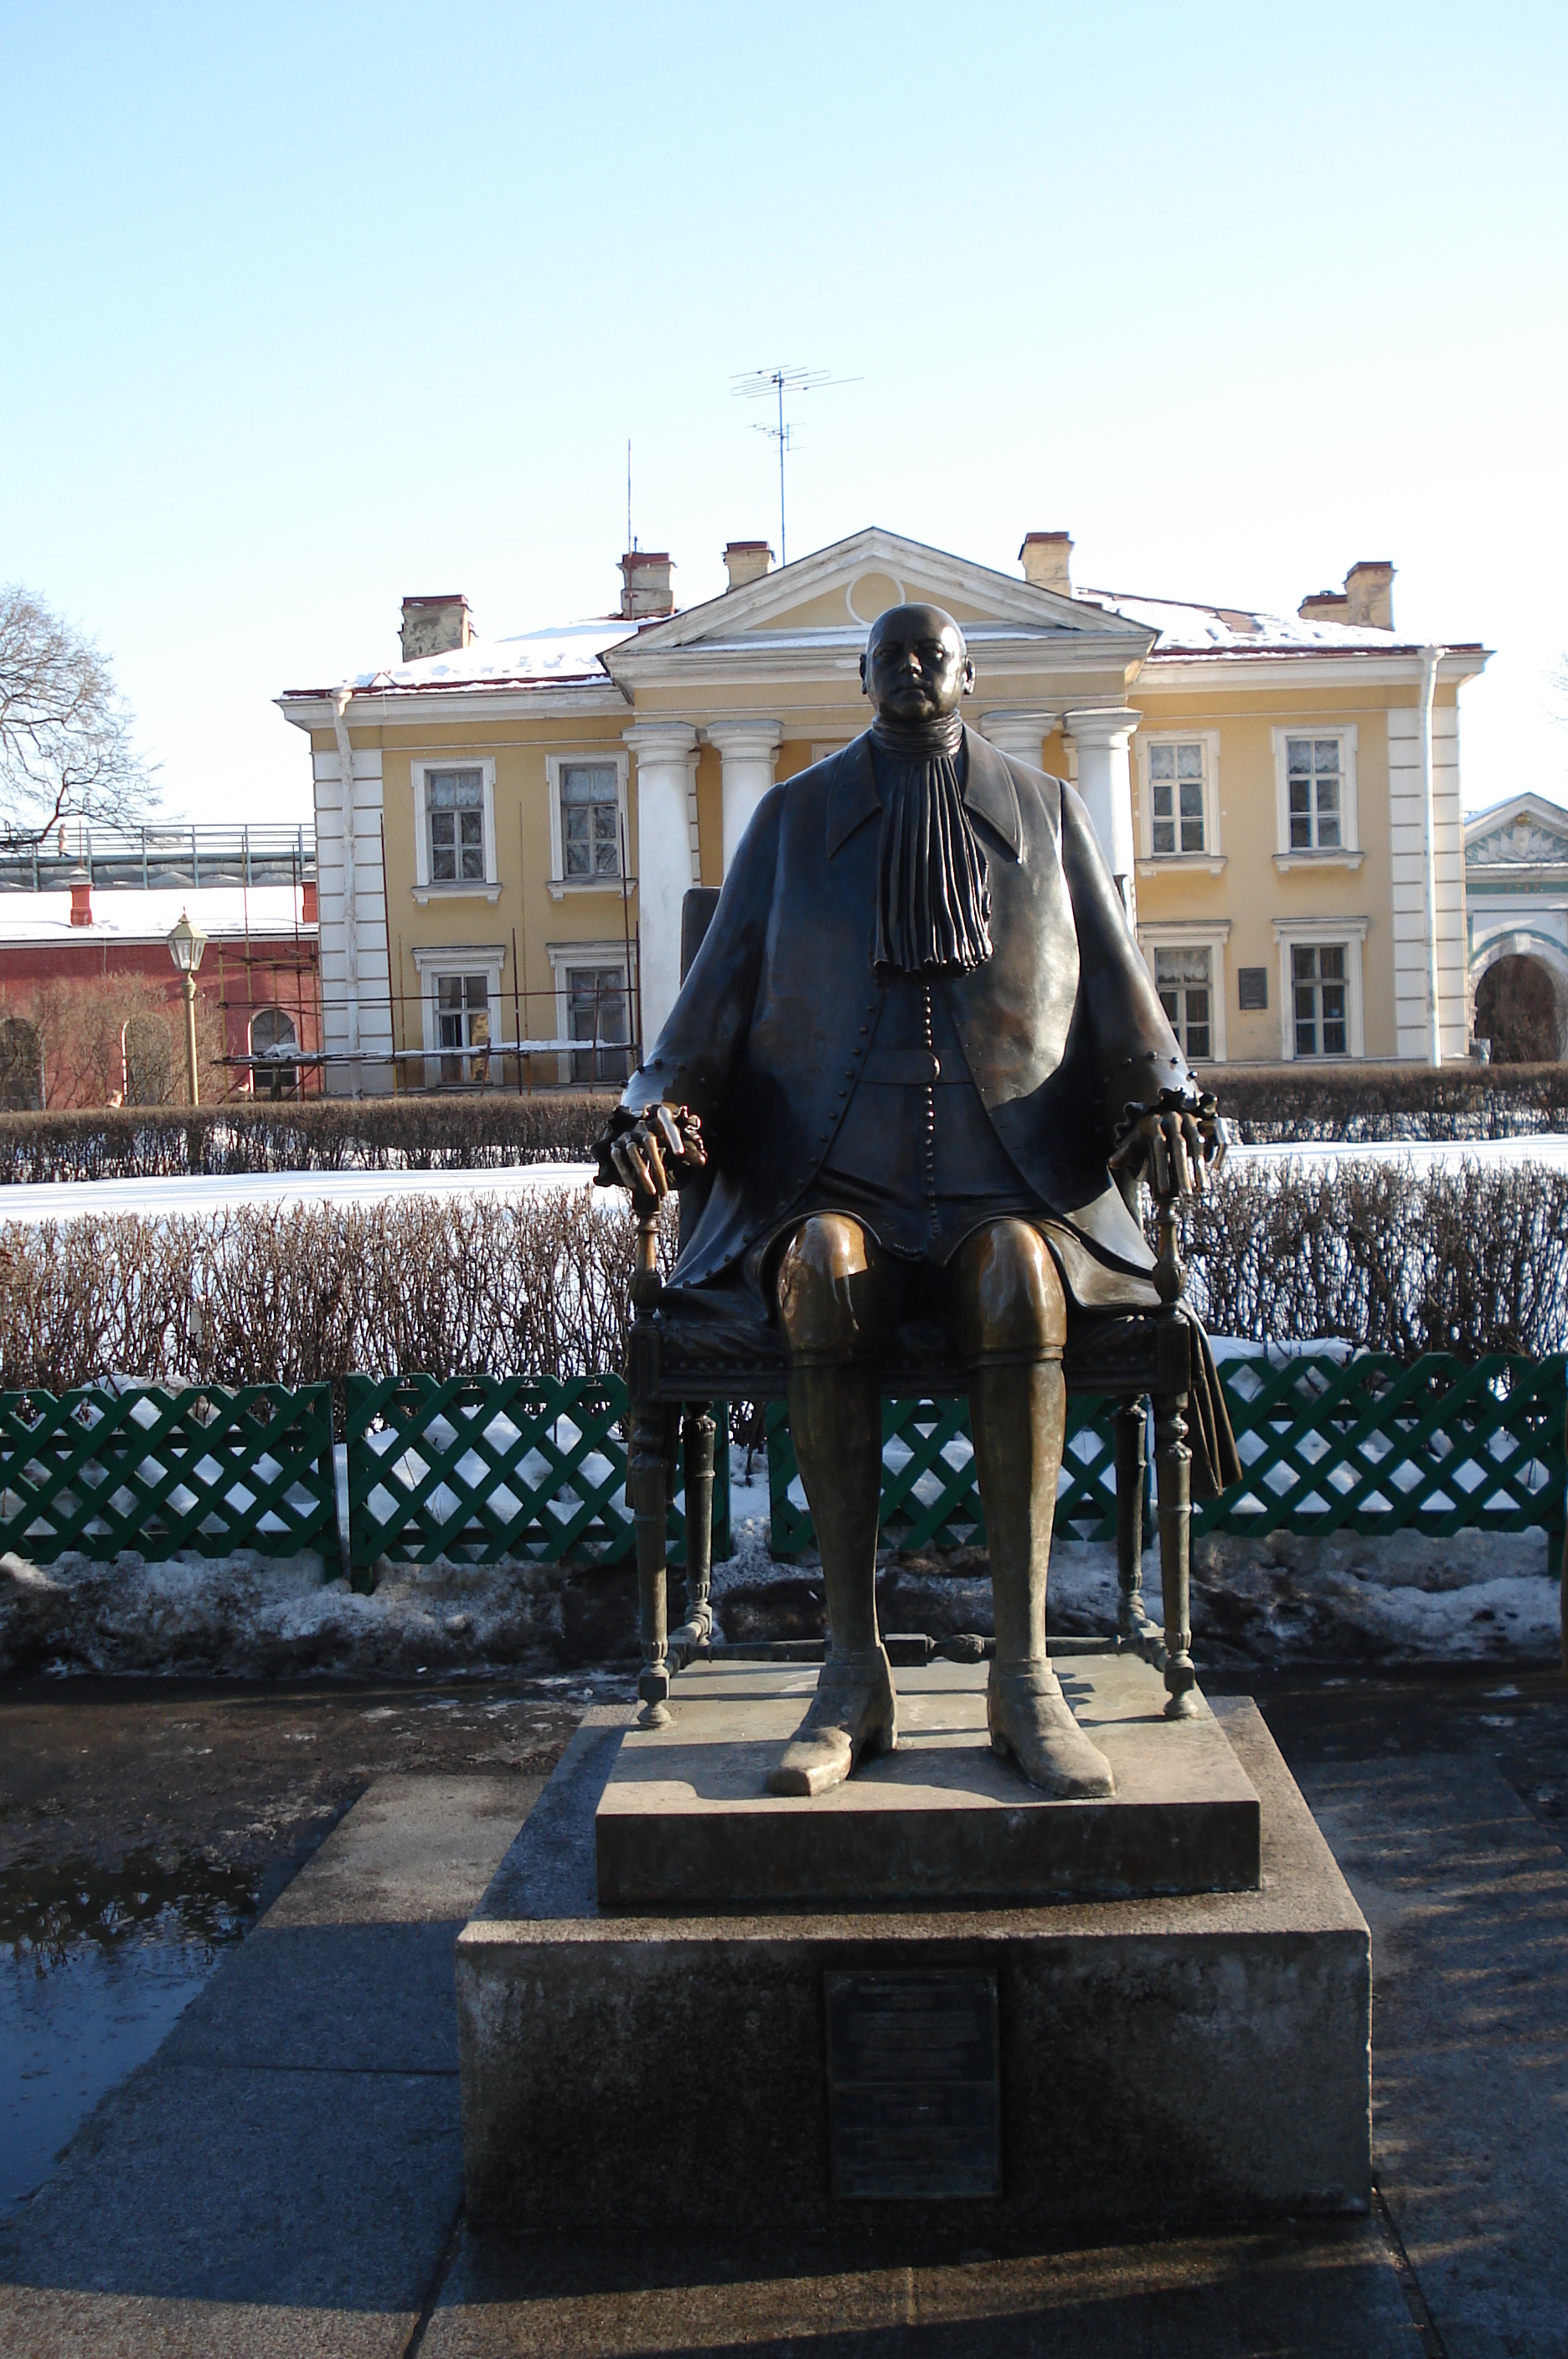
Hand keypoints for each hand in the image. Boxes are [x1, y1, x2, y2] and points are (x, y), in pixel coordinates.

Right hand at [607, 1104, 705, 1205]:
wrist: (634, 1124)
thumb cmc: (663, 1134)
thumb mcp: (677, 1137)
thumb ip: (690, 1150)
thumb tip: (702, 1162)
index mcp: (659, 1117)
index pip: (668, 1123)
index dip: (674, 1138)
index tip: (680, 1154)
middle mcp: (642, 1124)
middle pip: (649, 1142)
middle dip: (657, 1166)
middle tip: (666, 1189)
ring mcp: (627, 1134)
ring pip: (633, 1152)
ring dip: (643, 1173)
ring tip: (653, 1192)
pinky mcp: (615, 1144)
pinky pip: (618, 1158)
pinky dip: (626, 1172)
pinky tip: (634, 1186)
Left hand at [1108, 1088, 1227, 1200]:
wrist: (1166, 1102)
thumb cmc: (1149, 1129)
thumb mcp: (1135, 1138)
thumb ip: (1125, 1152)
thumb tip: (1112, 1164)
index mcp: (1155, 1123)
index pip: (1157, 1149)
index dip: (1159, 1170)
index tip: (1160, 1193)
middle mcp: (1173, 1118)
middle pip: (1179, 1147)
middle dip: (1182, 1172)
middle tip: (1184, 1196)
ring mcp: (1190, 1118)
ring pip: (1197, 1143)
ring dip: (1200, 1167)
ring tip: (1201, 1190)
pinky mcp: (1205, 1119)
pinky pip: (1214, 1135)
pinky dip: (1218, 1151)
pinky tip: (1216, 1169)